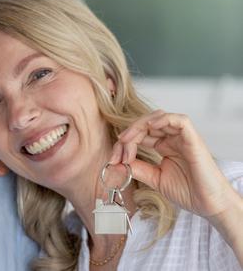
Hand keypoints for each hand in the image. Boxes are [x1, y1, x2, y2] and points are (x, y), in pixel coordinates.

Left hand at [111, 110, 235, 217]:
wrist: (209, 205)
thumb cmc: (188, 192)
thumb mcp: (155, 178)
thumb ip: (138, 168)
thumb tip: (117, 162)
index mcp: (164, 146)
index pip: (140, 135)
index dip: (124, 143)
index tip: (114, 159)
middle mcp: (173, 139)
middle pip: (146, 124)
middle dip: (128, 133)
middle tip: (118, 148)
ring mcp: (184, 138)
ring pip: (160, 118)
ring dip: (140, 125)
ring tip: (128, 139)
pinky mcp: (194, 139)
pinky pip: (180, 121)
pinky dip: (164, 119)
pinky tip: (150, 127)